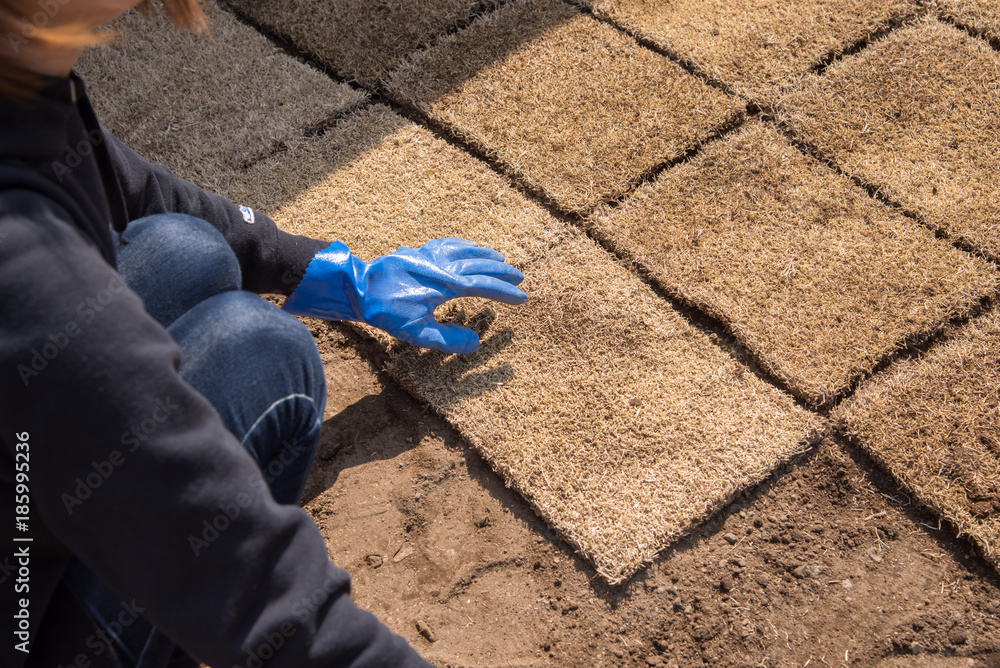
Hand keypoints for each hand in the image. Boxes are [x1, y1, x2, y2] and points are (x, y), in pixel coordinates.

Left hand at [283, 238, 526, 352]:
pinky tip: (468, 246)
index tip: (522, 298)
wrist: (358, 286)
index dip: (506, 293)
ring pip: (466, 251)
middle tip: (520, 277)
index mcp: (448, 284)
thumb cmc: (387, 311)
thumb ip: (448, 340)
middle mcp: (443, 265)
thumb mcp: (418, 332)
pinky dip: (464, 245)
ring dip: (486, 256)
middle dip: (502, 273)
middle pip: (481, 266)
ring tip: (501, 260)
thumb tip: (476, 343)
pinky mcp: (418, 252)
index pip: (485, 287)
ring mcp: (431, 256)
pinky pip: (448, 244)